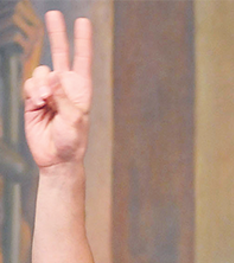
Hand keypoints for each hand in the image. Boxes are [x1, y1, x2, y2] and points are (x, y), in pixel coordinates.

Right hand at [23, 11, 92, 168]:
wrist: (56, 157)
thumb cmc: (72, 141)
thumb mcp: (74, 120)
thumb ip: (64, 98)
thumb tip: (54, 78)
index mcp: (81, 89)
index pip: (82, 60)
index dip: (83, 41)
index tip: (83, 21)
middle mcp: (65, 86)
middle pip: (60, 54)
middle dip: (57, 34)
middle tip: (54, 14)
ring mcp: (48, 91)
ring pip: (40, 72)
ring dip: (41, 84)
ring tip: (45, 101)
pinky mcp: (33, 98)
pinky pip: (29, 84)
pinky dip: (32, 92)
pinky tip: (38, 104)